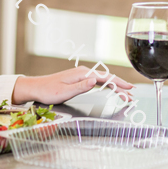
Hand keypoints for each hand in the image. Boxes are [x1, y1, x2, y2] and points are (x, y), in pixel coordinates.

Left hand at [11, 67, 133, 104]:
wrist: (36, 87)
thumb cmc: (47, 91)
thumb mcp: (64, 92)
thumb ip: (81, 87)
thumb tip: (94, 81)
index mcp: (81, 74)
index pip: (105, 78)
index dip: (119, 84)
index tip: (129, 89)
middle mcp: (83, 72)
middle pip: (107, 79)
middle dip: (120, 86)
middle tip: (132, 96)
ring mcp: (81, 75)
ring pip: (103, 80)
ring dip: (115, 87)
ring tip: (126, 94)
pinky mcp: (79, 79)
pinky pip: (97, 82)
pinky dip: (107, 86)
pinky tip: (111, 89)